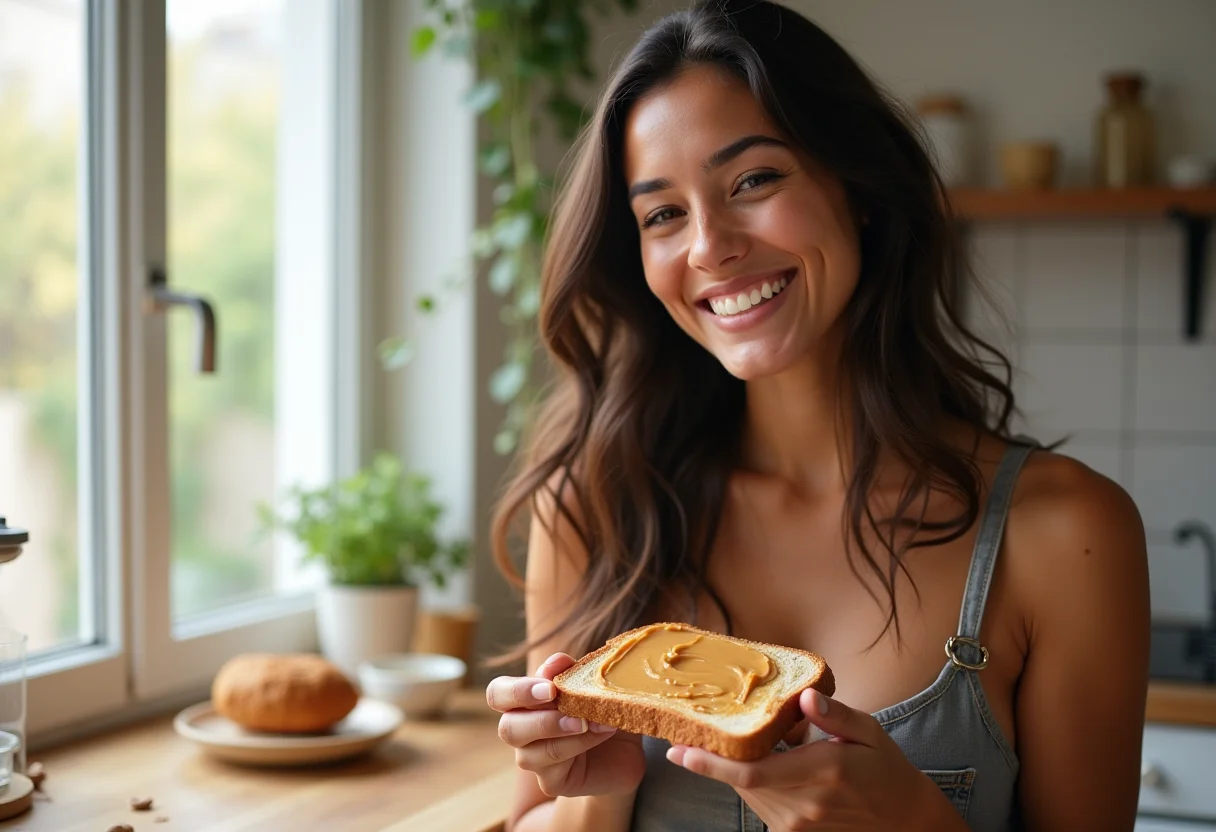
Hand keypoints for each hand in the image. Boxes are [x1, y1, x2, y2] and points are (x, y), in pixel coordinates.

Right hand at [486, 652, 645, 797]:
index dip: (517, 689)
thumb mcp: (592, 687)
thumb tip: (557, 661)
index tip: (549, 685)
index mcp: (524, 704)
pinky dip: (577, 743)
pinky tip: (601, 731)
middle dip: (527, 709)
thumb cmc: (604, 711)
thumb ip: (571, 673)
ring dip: (556, 727)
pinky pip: (553, 763)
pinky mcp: (551, 780)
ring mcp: (534, 759)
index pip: (498, 694)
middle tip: (553, 695)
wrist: (630, 749)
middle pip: (505, 726)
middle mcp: (523, 732)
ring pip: (526, 751)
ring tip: (586, 719)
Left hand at [665, 688, 963, 830]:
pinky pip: (760, 805)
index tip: (679, 751)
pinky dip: (750, 783)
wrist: (904, 821)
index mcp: (823, 772)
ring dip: (732, 769)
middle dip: (712, 759)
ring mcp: (799, 825)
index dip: (711, 764)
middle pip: (741, 781)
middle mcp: (805, 804)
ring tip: (722, 742)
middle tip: (687, 732)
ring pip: (747, 794)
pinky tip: (756, 763)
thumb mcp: (869, 733)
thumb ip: (835, 715)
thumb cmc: (885, 770)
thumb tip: (804, 697)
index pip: (753, 772)